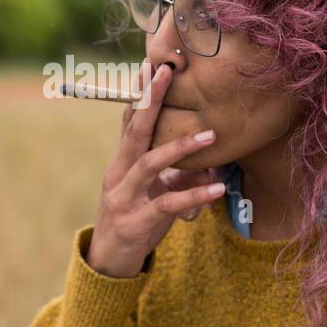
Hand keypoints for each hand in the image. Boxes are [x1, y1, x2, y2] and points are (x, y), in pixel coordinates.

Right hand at [85, 59, 224, 277]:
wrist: (108, 262)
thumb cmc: (135, 220)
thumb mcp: (154, 193)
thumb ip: (177, 175)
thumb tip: (210, 160)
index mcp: (121, 162)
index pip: (130, 120)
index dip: (140, 92)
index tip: (151, 63)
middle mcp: (118, 173)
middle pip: (134, 130)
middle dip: (150, 99)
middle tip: (166, 72)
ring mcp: (125, 197)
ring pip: (150, 164)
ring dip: (180, 147)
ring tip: (209, 134)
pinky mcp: (136, 222)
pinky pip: (168, 205)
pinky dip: (195, 195)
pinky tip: (218, 188)